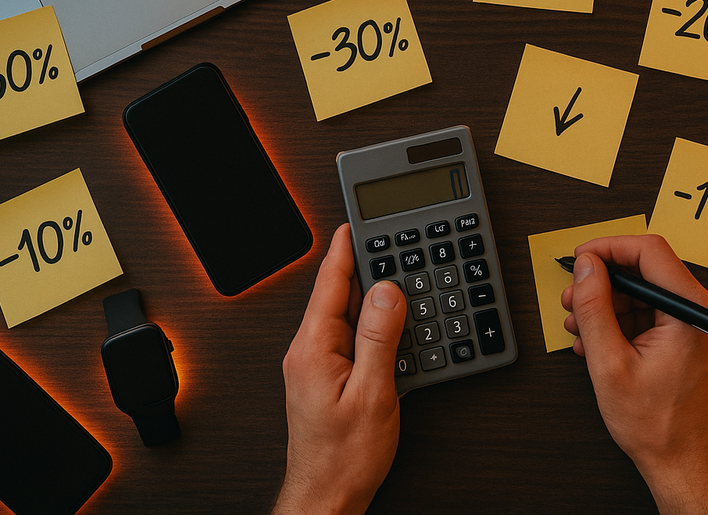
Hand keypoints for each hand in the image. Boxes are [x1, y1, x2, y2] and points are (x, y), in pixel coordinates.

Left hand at [273, 224, 406, 514]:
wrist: (327, 496)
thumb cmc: (343, 457)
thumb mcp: (372, 393)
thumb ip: (378, 338)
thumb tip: (386, 291)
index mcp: (313, 346)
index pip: (329, 281)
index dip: (346, 247)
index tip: (358, 220)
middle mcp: (308, 350)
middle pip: (338, 293)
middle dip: (365, 267)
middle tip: (392, 242)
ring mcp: (315, 363)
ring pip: (346, 314)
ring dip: (371, 296)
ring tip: (398, 277)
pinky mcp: (327, 375)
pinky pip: (349, 335)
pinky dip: (371, 322)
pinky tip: (391, 323)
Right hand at [561, 234, 707, 514]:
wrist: (686, 466)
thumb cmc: (660, 428)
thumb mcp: (611, 364)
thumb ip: (595, 308)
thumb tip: (586, 267)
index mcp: (695, 312)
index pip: (650, 251)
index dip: (608, 248)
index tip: (581, 258)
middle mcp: (706, 313)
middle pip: (648, 270)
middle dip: (604, 283)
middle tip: (574, 297)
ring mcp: (702, 327)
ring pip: (647, 293)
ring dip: (609, 305)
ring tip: (580, 326)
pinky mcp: (693, 339)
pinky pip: (654, 314)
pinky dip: (624, 322)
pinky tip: (598, 341)